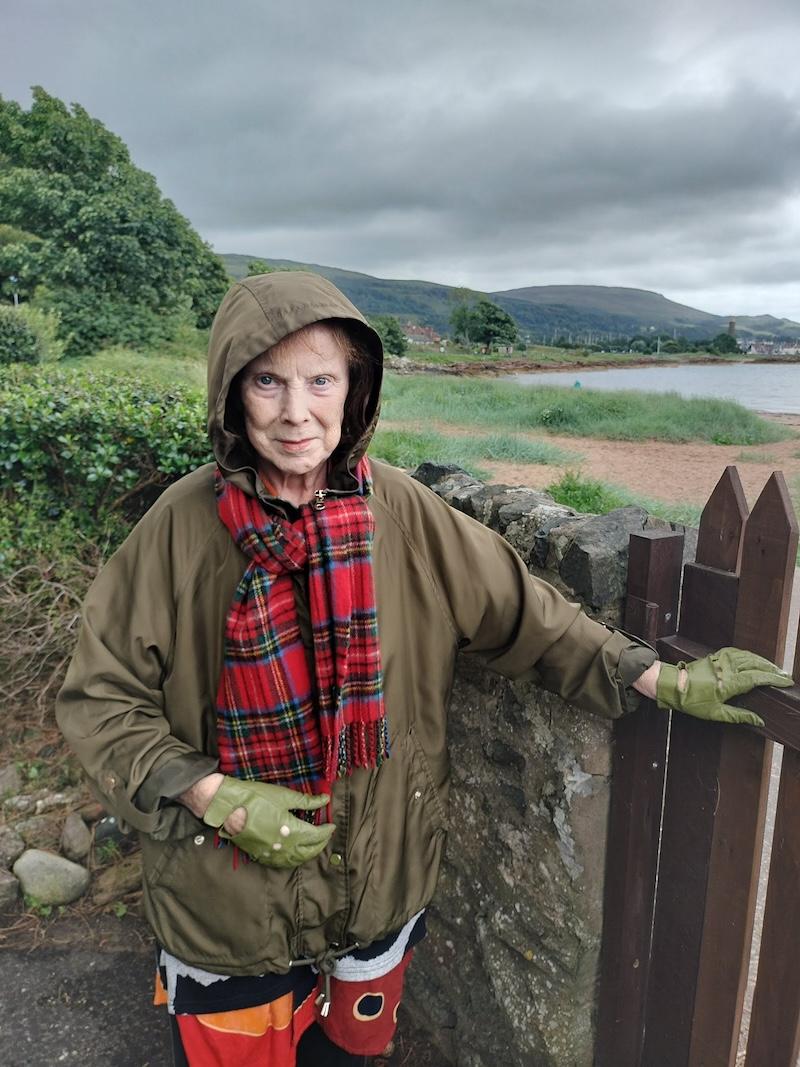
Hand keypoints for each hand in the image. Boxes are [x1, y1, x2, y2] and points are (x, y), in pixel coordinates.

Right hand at [200, 776, 333, 868]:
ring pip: (296, 860)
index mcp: (291, 830)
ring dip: (308, 854)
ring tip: (314, 845)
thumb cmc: (256, 798)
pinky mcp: (261, 855)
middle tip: (326, 835)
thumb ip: (306, 801)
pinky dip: (293, 860)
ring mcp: (271, 853)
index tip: (331, 825)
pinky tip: (295, 853)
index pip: (316, 835)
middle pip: (309, 851)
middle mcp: (283, 846)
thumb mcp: (284, 796)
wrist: (228, 806)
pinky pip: (282, 863)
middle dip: (320, 844)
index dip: (326, 830)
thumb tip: (325, 800)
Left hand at [656, 647, 792, 726]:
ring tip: (773, 668)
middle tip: (784, 676)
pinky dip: (748, 654)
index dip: (774, 679)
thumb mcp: (716, 713)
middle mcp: (727, 668)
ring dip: (762, 661)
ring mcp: (720, 660)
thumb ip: (740, 716)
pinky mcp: (714, 657)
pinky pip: (736, 652)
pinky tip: (753, 658)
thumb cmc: (691, 701)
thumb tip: (759, 721)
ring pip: (747, 656)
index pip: (758, 678)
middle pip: (756, 664)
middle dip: (772, 669)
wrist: (671, 685)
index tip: (786, 682)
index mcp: (729, 683)